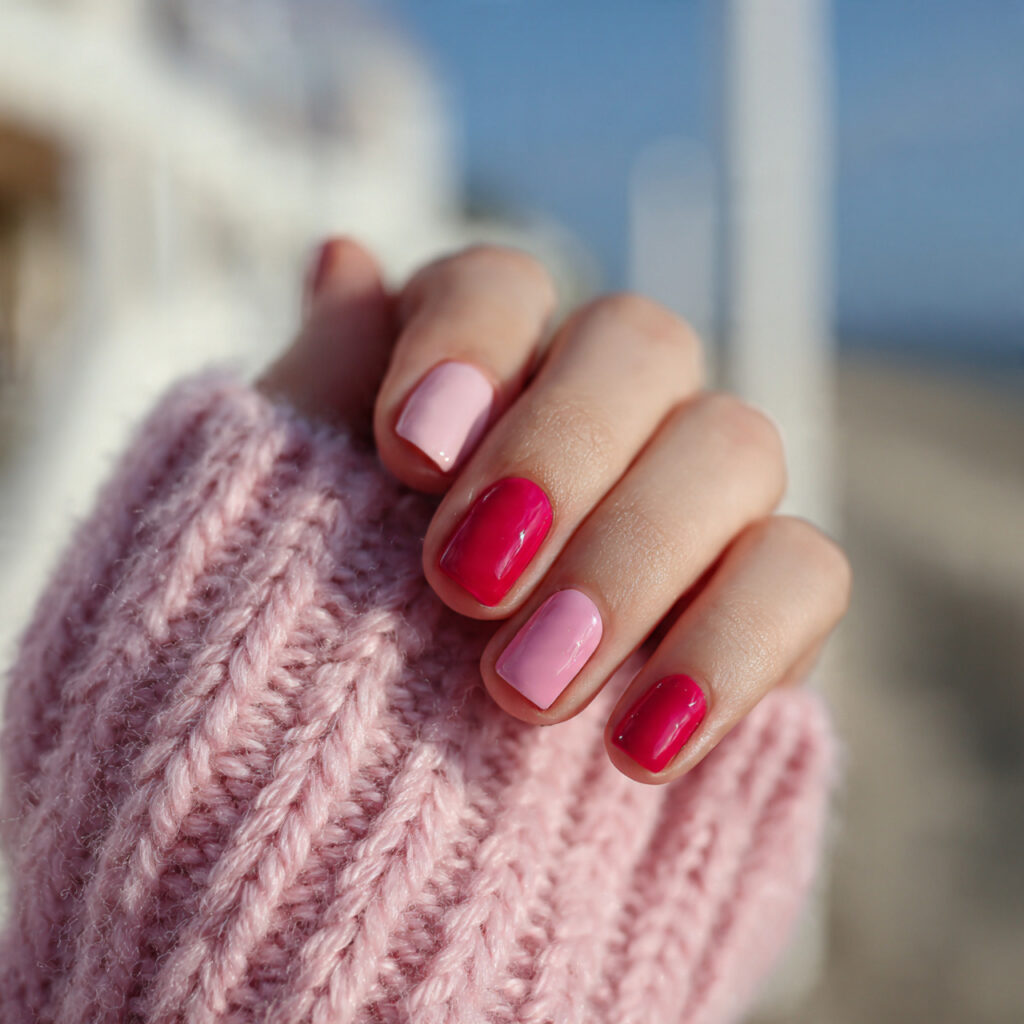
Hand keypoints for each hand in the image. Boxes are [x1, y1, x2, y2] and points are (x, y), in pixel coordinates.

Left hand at [258, 238, 850, 783]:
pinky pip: (805, 577)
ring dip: (635, 559)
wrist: (367, 827)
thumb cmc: (302, 665)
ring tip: (522, 696)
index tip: (408, 455)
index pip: (503, 284)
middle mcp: (602, 411)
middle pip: (642, 342)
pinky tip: (641, 749)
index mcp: (485, 371)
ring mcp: (689, 500)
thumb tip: (343, 255)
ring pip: (738, 445)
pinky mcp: (756, 604)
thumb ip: (319, 398)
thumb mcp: (276, 531)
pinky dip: (734, 649)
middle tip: (465, 589)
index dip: (464, 344)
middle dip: (561, 455)